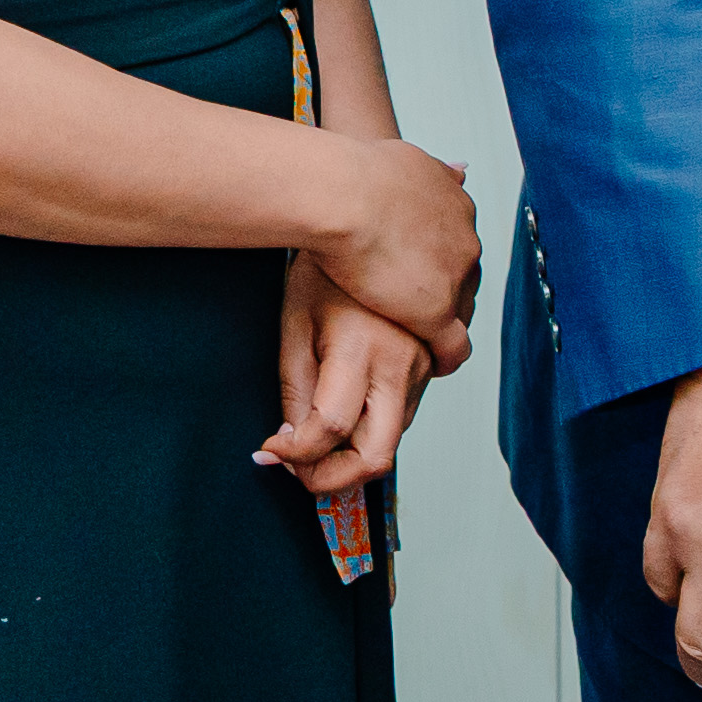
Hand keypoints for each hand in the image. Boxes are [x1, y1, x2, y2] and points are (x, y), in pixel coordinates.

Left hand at [264, 253, 440, 495]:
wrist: (380, 220)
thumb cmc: (331, 266)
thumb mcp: (295, 321)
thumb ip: (295, 387)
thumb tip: (289, 442)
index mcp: (361, 349)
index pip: (329, 429)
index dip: (294, 454)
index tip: (270, 452)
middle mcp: (401, 365)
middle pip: (377, 457)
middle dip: (334, 481)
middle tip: (299, 475)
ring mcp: (422, 368)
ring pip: (391, 440)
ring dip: (351, 454)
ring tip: (312, 439)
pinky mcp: (431, 368)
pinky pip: (401, 416)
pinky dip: (370, 428)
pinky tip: (342, 408)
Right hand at [303, 136, 480, 371]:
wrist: (346, 195)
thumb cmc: (359, 174)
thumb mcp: (410, 157)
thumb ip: (438, 169)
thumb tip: (461, 168)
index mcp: (456, 205)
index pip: (459, 241)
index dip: (439, 258)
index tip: (421, 268)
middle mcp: (465, 241)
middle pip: (464, 276)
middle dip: (445, 288)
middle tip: (417, 302)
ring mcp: (454, 279)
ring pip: (460, 310)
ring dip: (444, 322)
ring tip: (424, 335)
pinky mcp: (436, 313)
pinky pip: (453, 346)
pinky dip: (445, 358)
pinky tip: (433, 366)